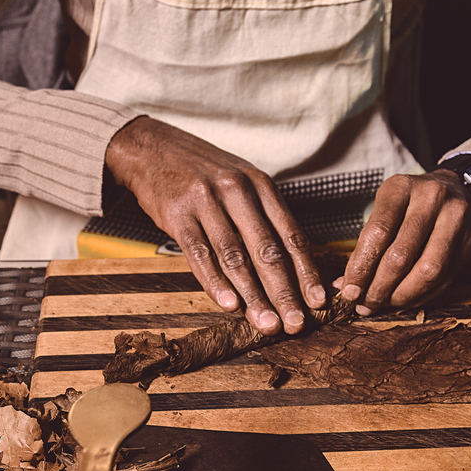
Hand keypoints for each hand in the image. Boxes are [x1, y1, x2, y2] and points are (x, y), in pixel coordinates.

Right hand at [105, 117, 325, 335]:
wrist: (151, 147)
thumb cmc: (202, 171)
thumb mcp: (241, 181)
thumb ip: (263, 217)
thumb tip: (289, 264)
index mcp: (261, 186)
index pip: (291, 235)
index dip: (306, 271)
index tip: (318, 301)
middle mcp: (238, 191)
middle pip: (268, 250)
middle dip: (284, 292)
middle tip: (296, 323)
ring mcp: (206, 202)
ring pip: (236, 257)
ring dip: (253, 296)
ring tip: (267, 324)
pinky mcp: (178, 214)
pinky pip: (200, 254)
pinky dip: (215, 283)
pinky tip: (229, 305)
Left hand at [337, 170, 470, 314]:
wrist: (458, 188)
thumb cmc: (412, 202)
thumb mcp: (386, 208)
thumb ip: (367, 244)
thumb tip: (346, 285)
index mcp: (401, 188)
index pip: (377, 234)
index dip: (361, 268)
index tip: (349, 290)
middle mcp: (432, 199)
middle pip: (401, 256)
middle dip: (379, 288)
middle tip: (365, 304)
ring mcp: (456, 219)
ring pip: (427, 272)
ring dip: (402, 296)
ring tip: (385, 303)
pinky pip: (444, 280)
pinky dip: (421, 296)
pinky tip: (405, 299)